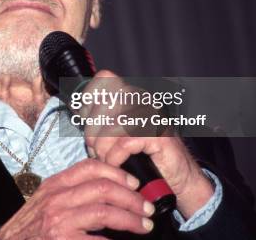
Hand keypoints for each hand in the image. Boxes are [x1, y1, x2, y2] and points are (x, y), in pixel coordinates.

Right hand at [0, 158, 154, 239]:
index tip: (133, 182)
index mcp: (55, 185)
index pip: (90, 167)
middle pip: (103, 188)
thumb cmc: (30, 228)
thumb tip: (107, 190)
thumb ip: (71, 192)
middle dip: (131, 197)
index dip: (117, 173)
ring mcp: (59, 220)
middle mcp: (57, 199)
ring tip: (144, 225)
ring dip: (131, 218)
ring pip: (105, 211)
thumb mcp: (46, 201)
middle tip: (146, 207)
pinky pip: (99, 239)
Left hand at [82, 70, 214, 217]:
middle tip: (95, 150)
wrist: (177, 178)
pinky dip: (115, 157)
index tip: (87, 122)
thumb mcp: (117, 133)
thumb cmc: (145, 157)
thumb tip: (78, 112)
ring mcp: (153, 115)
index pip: (105, 78)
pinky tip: (118, 164)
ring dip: (102, 148)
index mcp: (133, 94)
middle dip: (92, 131)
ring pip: (112, 125)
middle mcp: (143, 99)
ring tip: (106, 159)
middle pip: (103, 103)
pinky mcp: (159, 134)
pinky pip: (125, 142)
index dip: (90, 99)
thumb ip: (101, 119)